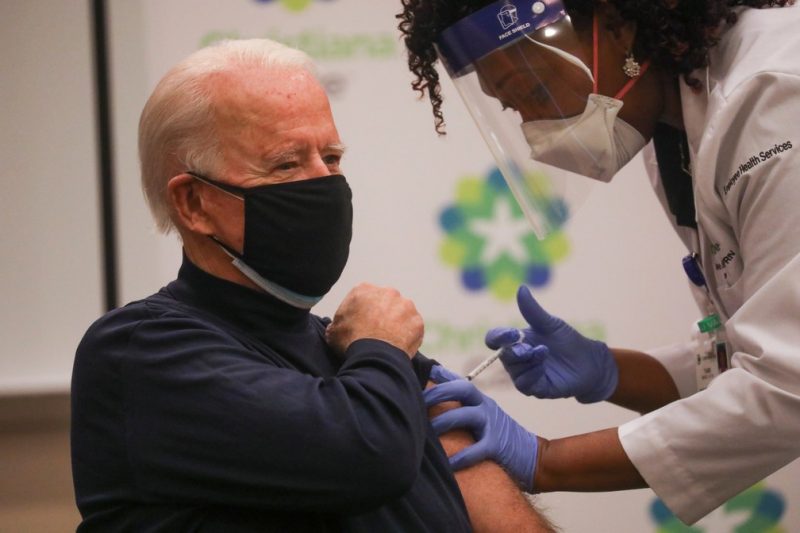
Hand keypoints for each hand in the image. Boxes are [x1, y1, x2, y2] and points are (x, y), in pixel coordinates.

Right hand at [325, 283, 423, 357]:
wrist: (373, 357)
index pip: (364, 297)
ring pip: (401, 312)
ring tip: (388, 340)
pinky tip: (398, 346)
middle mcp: (387, 292)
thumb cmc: (350, 342)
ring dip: (397, 323)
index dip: (362, 312)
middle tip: (376, 332)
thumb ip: (338, 322)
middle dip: (382, 314)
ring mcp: (405, 305)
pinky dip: (408, 335)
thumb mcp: (333, 330)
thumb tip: (338, 326)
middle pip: (385, 302)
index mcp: (364, 289)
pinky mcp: (417, 321)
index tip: (361, 324)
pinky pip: (412, 327)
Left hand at [424, 365, 537, 491]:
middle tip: (418, 402)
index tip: (423, 369)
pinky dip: (460, 457)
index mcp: (480, 400)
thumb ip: (463, 408)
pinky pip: (476, 450)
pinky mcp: (498, 446)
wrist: (534, 457)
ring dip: (444, 422)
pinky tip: (447, 464)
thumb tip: (434, 402)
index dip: (441, 374)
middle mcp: (486, 407)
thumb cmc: (500, 437)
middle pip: (463, 389)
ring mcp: (493, 425)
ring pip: (466, 415)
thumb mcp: (483, 416)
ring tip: (425, 433)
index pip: (460, 381)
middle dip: (439, 392)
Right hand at [486, 286, 617, 402]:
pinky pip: (524, 384)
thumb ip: (533, 310)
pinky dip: (531, 374)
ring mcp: (525, 374)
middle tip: (528, 348)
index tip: (512, 333)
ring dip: (527, 361)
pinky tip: (542, 366)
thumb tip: (521, 288)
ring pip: (514, 371)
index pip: (495, 339)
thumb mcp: (551, 324)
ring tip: (543, 353)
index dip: (498, 337)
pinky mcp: (535, 388)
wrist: (589, 362)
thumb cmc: (567, 341)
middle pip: (503, 355)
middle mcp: (516, 359)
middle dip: (514, 351)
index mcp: (516, 341)